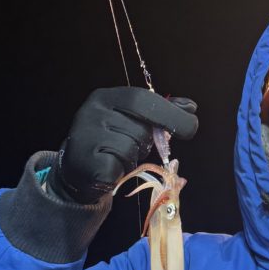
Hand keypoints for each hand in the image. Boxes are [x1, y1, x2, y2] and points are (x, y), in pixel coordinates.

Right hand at [49, 88, 197, 203]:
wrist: (77, 169)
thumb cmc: (112, 142)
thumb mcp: (135, 121)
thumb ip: (161, 113)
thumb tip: (190, 107)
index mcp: (107, 97)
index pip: (142, 99)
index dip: (170, 114)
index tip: (191, 128)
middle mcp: (93, 111)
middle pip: (139, 127)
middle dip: (148, 141)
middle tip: (143, 147)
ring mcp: (86, 136)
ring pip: (129, 150)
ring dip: (132, 158)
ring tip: (119, 157)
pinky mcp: (85, 162)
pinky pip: (118, 168)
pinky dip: (119, 172)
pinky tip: (110, 168)